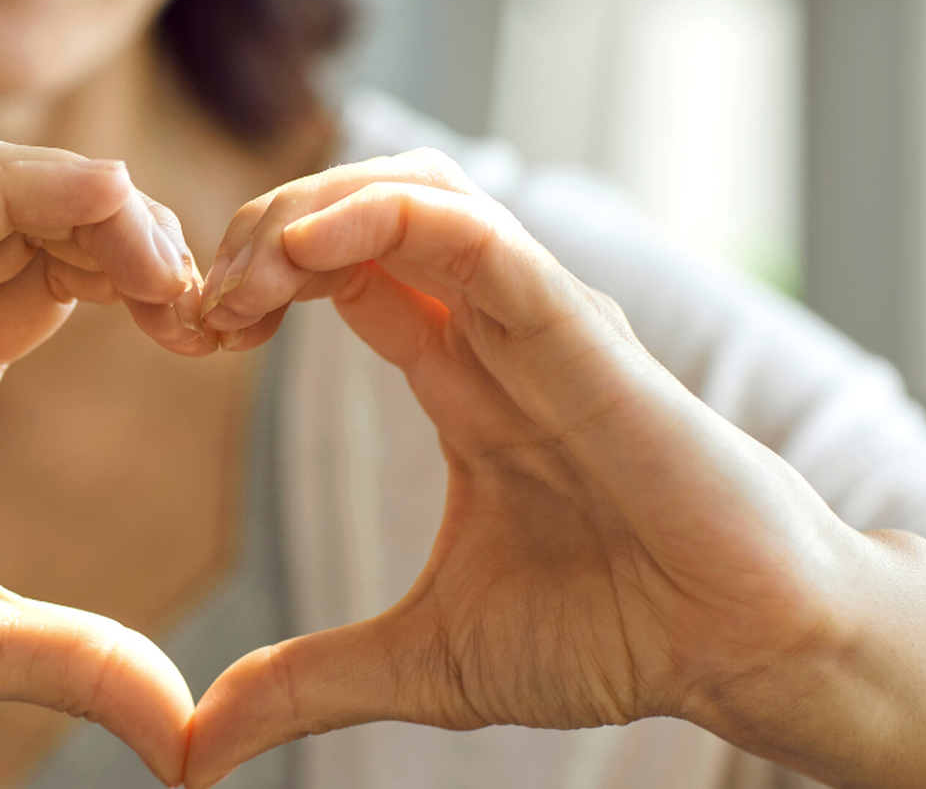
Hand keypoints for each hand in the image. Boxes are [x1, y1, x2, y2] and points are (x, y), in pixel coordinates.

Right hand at [0, 136, 205, 783]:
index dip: (139, 277)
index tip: (211, 334)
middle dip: (136, 229)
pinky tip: (108, 203)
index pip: (55, 272)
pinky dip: (31, 190)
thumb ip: (78, 663)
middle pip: (38, 209)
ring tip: (164, 263)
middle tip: (205, 301)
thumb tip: (184, 735)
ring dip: (93, 196)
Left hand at [184, 150, 868, 785]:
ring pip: (413, 191)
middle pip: (359, 208)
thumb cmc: (613, 635)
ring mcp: (536, 320)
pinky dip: (383, 218)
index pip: (337, 271)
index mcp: (458, 378)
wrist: (741, 654)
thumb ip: (303, 685)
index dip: (249, 281)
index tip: (184, 335)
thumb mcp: (420, 662)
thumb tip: (192, 751)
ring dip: (306, 209)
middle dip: (258, 229)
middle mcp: (492, 331)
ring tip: (239, 278)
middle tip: (193, 306)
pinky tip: (302, 251)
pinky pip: (476, 236)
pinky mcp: (579, 333)